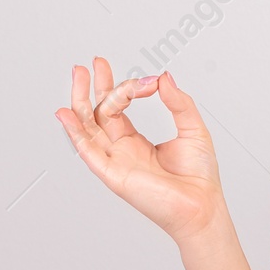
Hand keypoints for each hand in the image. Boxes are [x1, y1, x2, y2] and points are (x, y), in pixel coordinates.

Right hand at [54, 58, 225, 244]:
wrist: (202, 206)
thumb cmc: (199, 176)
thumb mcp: (192, 129)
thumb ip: (178, 102)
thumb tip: (163, 77)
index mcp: (136, 142)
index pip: (118, 109)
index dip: (125, 88)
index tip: (148, 79)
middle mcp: (121, 151)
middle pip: (97, 114)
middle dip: (93, 87)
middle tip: (93, 63)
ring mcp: (115, 162)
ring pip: (88, 128)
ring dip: (80, 101)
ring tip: (78, 74)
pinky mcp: (113, 175)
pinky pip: (88, 152)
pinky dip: (75, 132)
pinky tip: (67, 113)